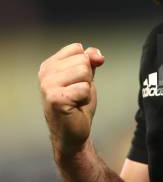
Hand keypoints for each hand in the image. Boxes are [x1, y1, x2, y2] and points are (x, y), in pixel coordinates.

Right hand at [38, 43, 104, 157]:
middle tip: (77, 93)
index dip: (86, 64)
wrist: (72, 132)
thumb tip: (97, 56)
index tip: (77, 80)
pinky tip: (75, 106)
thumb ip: (90, 60)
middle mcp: (45, 73)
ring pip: (84, 72)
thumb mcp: (86, 76)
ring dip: (86, 88)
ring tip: (76, 99)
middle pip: (82, 60)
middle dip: (87, 77)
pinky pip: (84, 88)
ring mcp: (48, 86)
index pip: (77, 48)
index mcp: (49, 65)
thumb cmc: (78, 103)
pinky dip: (85, 98)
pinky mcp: (55, 99)